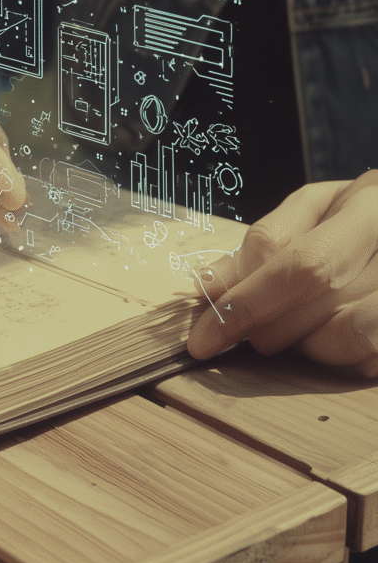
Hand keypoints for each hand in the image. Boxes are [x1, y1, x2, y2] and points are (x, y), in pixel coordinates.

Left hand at [187, 171, 377, 376]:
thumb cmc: (362, 225)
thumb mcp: (316, 216)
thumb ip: (262, 244)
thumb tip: (207, 286)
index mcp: (366, 202)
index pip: (288, 255)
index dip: (241, 301)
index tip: (202, 338)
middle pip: (312, 286)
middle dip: (266, 322)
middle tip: (252, 334)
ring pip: (347, 330)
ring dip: (309, 343)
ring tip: (305, 332)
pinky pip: (372, 355)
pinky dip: (346, 360)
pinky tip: (338, 346)